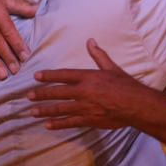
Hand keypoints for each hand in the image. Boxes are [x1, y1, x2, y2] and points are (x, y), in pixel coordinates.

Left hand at [28, 39, 154, 129]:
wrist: (137, 105)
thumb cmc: (126, 85)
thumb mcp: (112, 67)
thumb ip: (98, 55)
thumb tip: (90, 41)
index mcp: (89, 77)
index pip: (64, 75)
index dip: (49, 76)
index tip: (36, 77)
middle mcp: (84, 92)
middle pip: (58, 93)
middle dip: (41, 94)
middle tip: (28, 96)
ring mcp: (85, 108)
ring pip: (60, 109)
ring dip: (45, 110)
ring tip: (32, 112)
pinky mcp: (89, 120)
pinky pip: (70, 122)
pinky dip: (58, 124)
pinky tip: (47, 125)